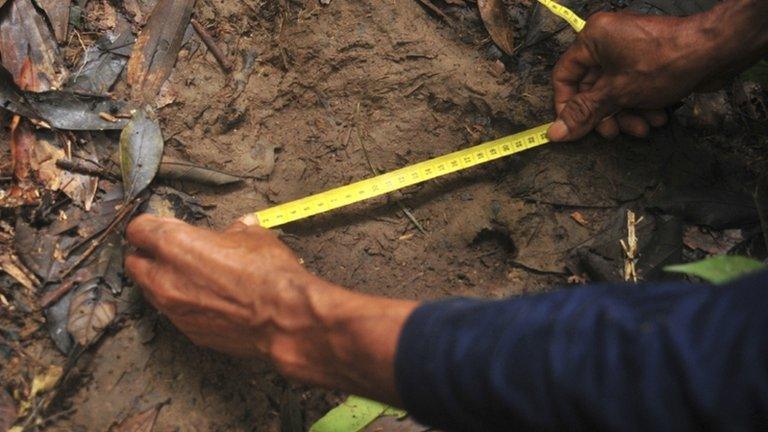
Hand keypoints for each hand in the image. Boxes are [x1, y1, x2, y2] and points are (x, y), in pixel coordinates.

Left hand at [124, 215, 416, 403]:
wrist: (283, 318)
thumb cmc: (268, 273)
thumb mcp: (255, 237)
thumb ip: (237, 231)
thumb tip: (241, 226)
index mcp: (175, 244)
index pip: (138, 229)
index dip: (151, 225)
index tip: (163, 225)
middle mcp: (164, 277)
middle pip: (134, 262)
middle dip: (148, 255)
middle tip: (170, 250)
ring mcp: (173, 309)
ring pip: (149, 290)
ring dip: (162, 280)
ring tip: (190, 276)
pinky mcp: (187, 331)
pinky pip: (173, 313)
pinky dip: (182, 303)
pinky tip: (207, 299)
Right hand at [547, 11, 720, 140]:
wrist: (715, 51)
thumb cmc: (664, 63)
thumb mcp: (617, 93)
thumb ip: (584, 113)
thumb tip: (555, 133)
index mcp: (592, 39)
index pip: (564, 76)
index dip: (566, 105)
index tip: (573, 128)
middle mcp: (607, 42)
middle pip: (591, 88)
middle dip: (606, 115)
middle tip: (615, 133)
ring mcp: (629, 52)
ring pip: (614, 93)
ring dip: (626, 115)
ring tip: (644, 127)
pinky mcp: (647, 62)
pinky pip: (632, 88)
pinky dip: (641, 105)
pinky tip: (658, 117)